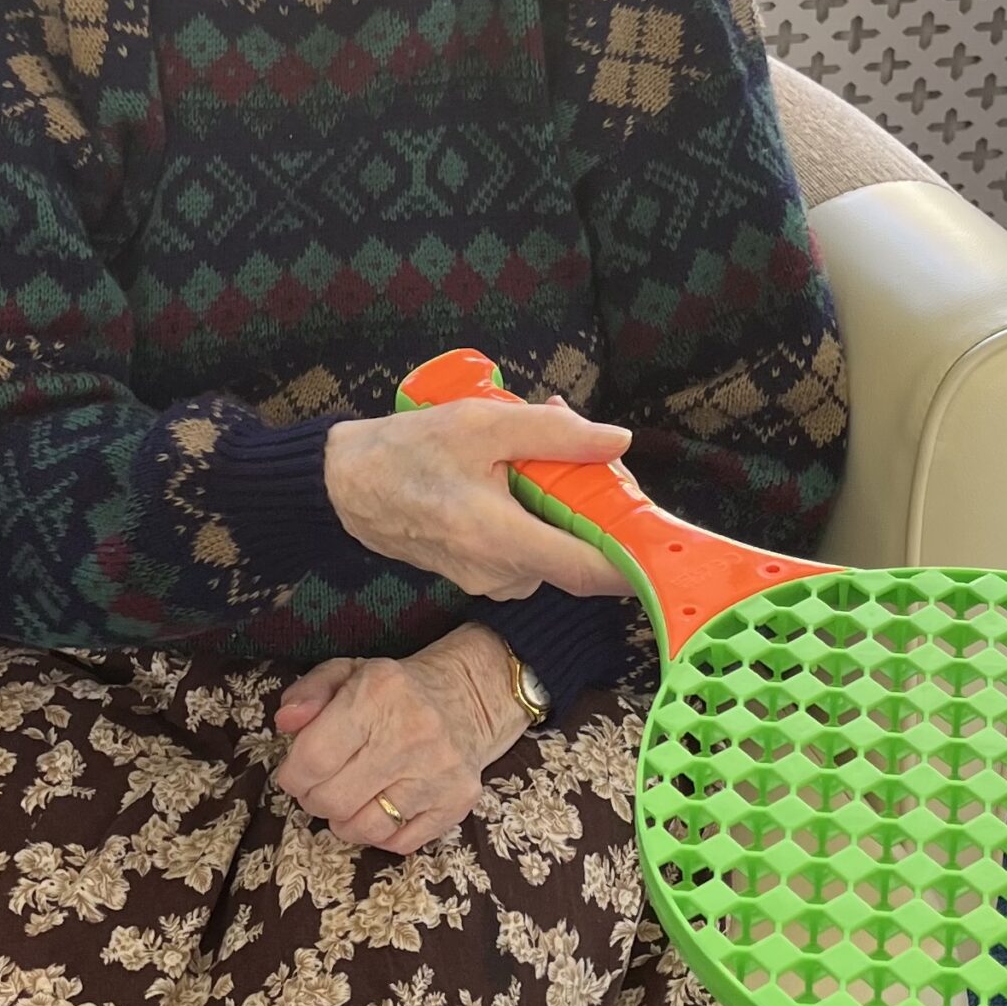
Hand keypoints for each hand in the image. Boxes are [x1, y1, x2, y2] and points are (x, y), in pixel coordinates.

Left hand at [271, 627, 522, 855]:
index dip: (293, 776)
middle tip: (322, 787)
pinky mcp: (457, 801)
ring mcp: (439, 771)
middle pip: (334, 799)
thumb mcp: (346, 674)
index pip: (314, 759)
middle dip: (315, 800)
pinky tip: (381, 808)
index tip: (296, 774)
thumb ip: (308, 693)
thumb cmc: (393, 691)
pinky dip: (380, 834)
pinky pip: (399, 843)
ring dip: (344, 822)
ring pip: (365, 829)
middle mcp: (413, 733)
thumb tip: (286, 722)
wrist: (466, 698)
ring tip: (349, 800)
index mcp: (379, 693)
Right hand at [323, 391, 632, 600]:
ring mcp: (489, 581)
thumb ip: (554, 434)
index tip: (663, 540)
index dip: (635, 560)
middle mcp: (501, 574)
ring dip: (561, 510)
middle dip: (594, 512)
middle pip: (578, 557)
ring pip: (552, 552)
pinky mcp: (478, 577)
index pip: (591, 571)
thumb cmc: (407, 452)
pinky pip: (526, 553)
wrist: (343, 486)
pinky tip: (517, 479)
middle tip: (590, 458)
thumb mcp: (482, 424)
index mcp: (503, 540)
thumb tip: (618, 440)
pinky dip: (535, 520)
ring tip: (541, 457)